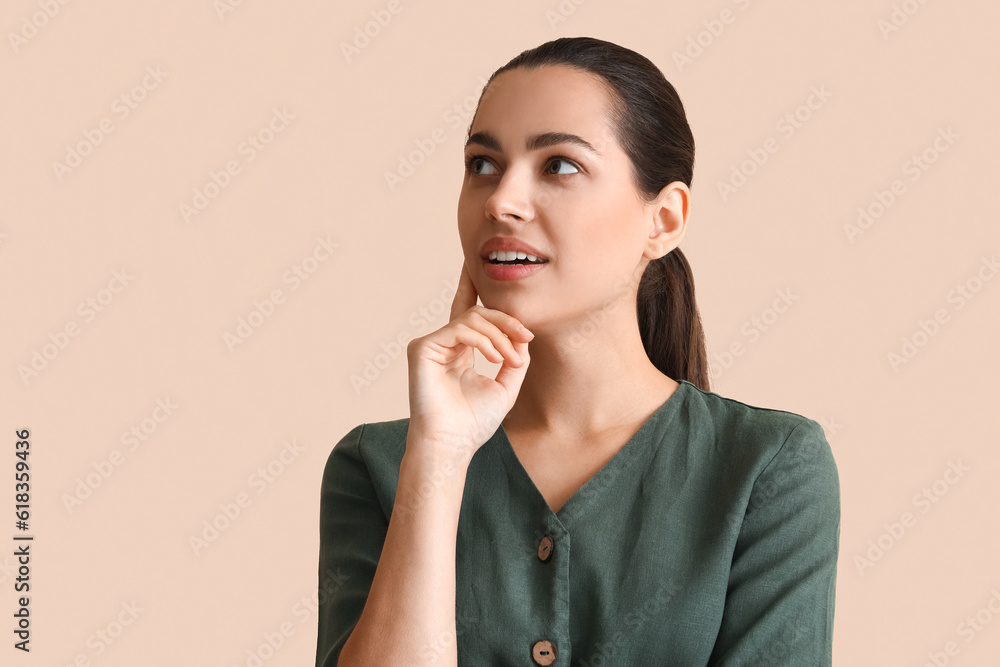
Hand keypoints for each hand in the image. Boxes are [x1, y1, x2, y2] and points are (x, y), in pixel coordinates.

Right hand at [405, 261, 532, 465]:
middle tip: (527, 335)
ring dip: (500, 336)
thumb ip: (514, 355)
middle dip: (507, 320)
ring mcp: (430, 344)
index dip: (472, 287)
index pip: (467, 312)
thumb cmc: (474, 422)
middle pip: (478, 313)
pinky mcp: (422, 348)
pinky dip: (484, 341)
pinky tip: (496, 359)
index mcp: (459, 350)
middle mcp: (443, 343)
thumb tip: (523, 332)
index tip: (475, 265)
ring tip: (512, 360)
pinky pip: (461, 329)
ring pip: (472, 318)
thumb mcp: (506, 385)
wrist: (453, 444)